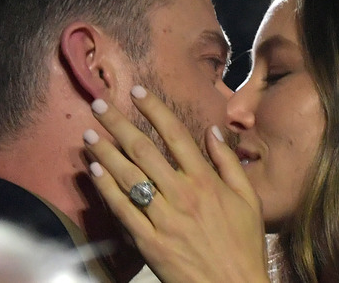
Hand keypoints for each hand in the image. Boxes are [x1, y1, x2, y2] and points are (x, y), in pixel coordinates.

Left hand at [83, 86, 268, 282]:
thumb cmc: (244, 245)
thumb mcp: (249, 199)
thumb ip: (229, 163)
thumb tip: (212, 131)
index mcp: (206, 181)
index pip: (175, 135)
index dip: (155, 110)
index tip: (137, 92)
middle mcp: (183, 195)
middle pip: (144, 149)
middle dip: (118, 124)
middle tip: (99, 105)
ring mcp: (164, 219)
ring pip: (129, 177)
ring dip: (106, 152)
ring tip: (89, 135)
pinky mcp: (150, 243)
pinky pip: (123, 211)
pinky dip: (107, 189)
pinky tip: (95, 172)